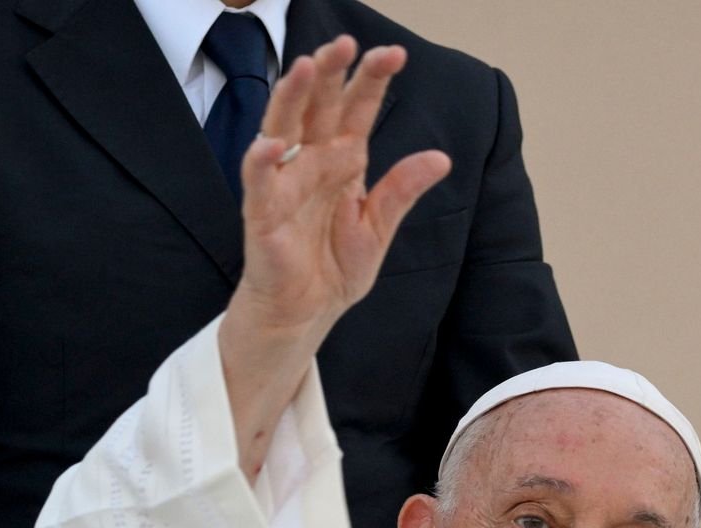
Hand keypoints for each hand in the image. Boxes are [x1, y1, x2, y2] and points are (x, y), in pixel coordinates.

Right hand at [228, 35, 450, 346]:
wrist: (307, 313)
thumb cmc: (334, 266)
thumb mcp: (379, 227)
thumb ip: (402, 190)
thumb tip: (441, 158)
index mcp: (343, 160)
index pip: (357, 110)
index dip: (372, 81)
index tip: (395, 54)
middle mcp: (312, 162)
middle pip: (318, 106)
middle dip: (331, 73)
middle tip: (345, 42)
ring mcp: (285, 184)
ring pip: (283, 128)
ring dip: (292, 97)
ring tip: (306, 67)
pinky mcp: (263, 214)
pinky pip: (259, 183)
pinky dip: (262, 162)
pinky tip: (271, 144)